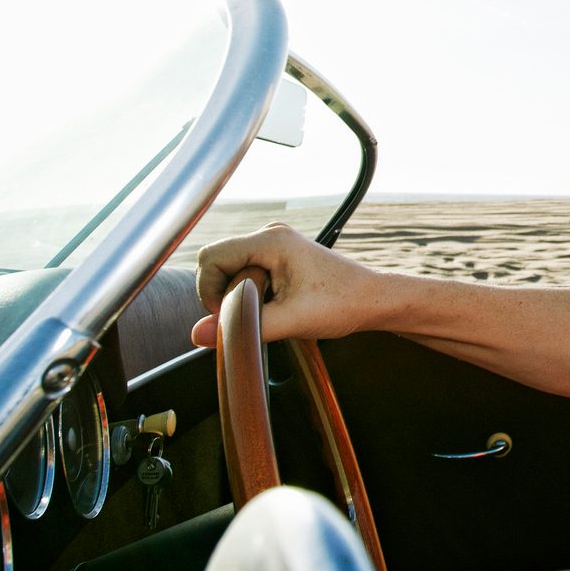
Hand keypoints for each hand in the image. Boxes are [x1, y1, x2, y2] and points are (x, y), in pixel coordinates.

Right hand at [190, 223, 379, 347]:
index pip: (210, 258)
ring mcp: (273, 245)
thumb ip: (243, 326)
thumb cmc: (340, 304)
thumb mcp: (290, 321)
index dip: (210, 290)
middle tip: (251, 316)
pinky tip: (273, 305)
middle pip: (216, 263)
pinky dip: (249, 293)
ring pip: (229, 270)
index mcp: (271, 241)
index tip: (230, 315)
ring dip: (237, 295)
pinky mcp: (277, 257)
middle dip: (223, 294)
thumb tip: (198, 334)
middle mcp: (269, 236)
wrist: (372, 300)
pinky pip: (244, 273)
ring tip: (270, 310)